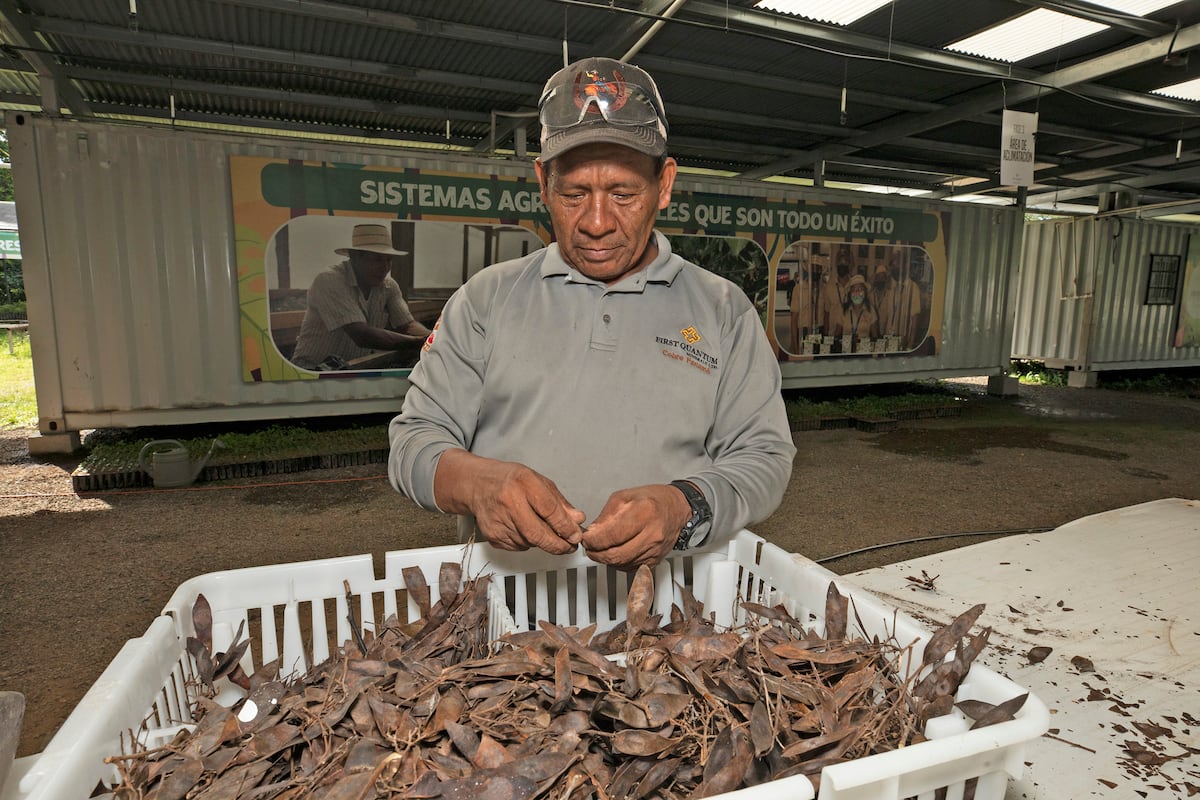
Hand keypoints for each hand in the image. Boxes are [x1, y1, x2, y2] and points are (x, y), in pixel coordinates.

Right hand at [433, 449, 584, 554]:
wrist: (477, 485)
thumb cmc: (509, 480)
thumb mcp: (538, 482)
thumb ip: (559, 502)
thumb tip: (577, 519)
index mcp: (523, 483)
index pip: (550, 510)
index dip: (566, 527)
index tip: (576, 535)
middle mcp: (509, 502)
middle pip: (538, 534)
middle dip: (558, 545)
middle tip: (569, 546)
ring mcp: (498, 521)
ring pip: (530, 543)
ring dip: (543, 542)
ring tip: (544, 529)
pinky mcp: (492, 536)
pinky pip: (519, 546)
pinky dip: (528, 542)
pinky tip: (524, 528)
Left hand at [580, 484, 691, 569]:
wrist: (677, 509)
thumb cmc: (653, 499)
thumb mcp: (625, 497)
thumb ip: (606, 516)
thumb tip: (592, 533)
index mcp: (645, 512)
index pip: (611, 535)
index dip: (593, 539)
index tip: (586, 538)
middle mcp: (652, 534)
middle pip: (615, 554)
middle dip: (596, 553)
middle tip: (589, 547)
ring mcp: (655, 550)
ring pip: (621, 564)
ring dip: (605, 559)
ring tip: (600, 548)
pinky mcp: (654, 561)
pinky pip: (629, 568)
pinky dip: (617, 563)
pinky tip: (614, 552)